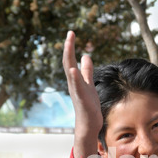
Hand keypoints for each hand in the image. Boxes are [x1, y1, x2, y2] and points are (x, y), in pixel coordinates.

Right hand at [63, 31, 102, 157]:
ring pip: (71, 74)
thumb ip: (87, 71)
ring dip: (69, 60)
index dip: (71, 47)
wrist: (88, 125)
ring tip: (69, 46)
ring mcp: (77, 92)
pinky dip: (75, 79)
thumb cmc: (88, 105)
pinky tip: (74, 70)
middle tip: (70, 33)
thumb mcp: (89, 84)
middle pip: (68, 63)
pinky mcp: (82, 101)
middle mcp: (74, 84)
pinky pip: (78, 88)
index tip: (71, 32)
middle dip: (69, 48)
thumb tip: (86, 56)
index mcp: (76, 80)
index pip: (71, 60)